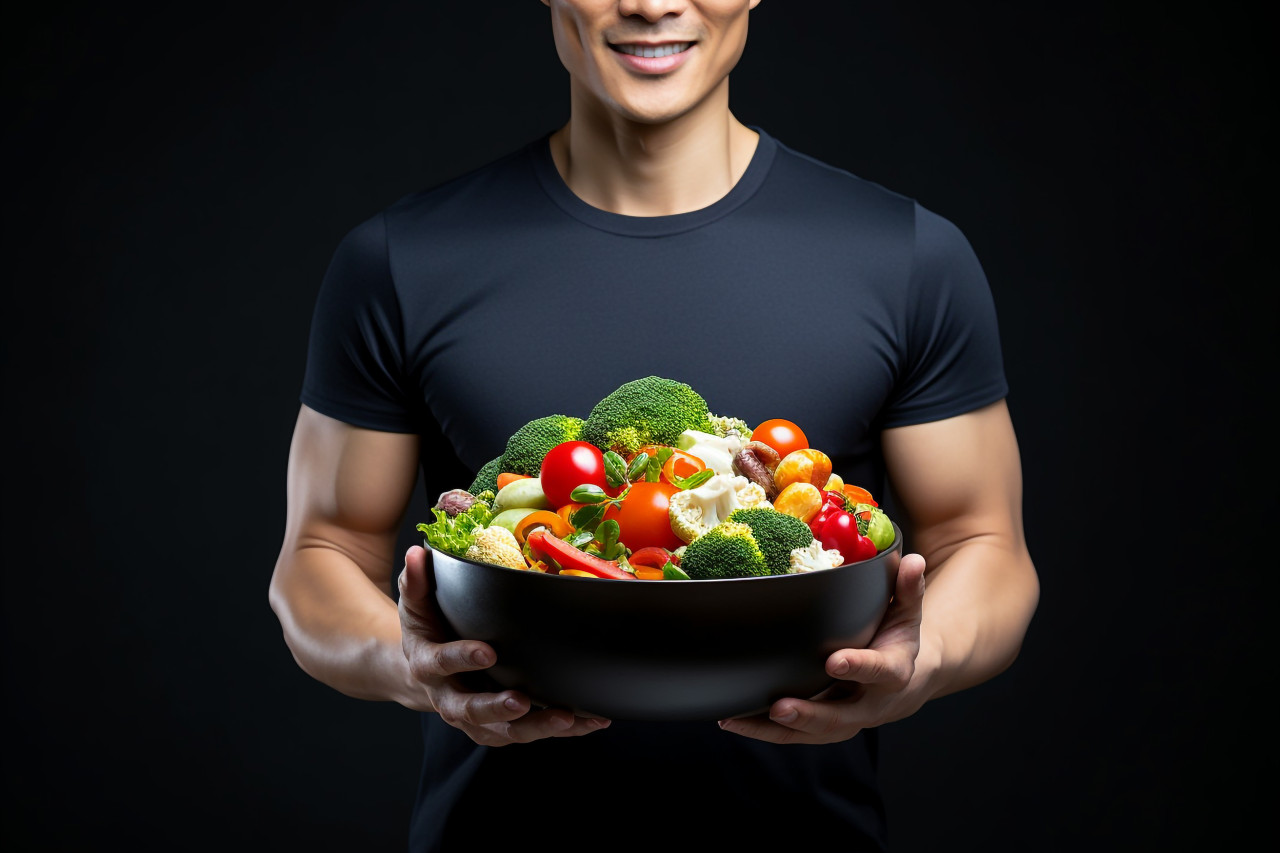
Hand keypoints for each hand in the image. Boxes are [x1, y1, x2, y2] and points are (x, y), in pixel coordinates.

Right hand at [398, 545, 610, 744]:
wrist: (424, 671)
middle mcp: (449, 698)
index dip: (462, 659)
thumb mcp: (416, 605)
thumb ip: (416, 581)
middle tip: (522, 702)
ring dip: (536, 727)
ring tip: (567, 719)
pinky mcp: (499, 726)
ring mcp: (475, 718)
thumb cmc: (427, 630)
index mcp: (428, 665)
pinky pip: (528, 733)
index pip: (441, 663)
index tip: (488, 652)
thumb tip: (418, 553)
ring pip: (504, 731)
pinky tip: (589, 722)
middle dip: (497, 708)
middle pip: (471, 710)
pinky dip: (561, 729)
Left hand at [718, 553, 929, 743]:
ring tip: (738, 719)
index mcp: (892, 671)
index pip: (879, 671)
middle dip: (809, 714)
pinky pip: (793, 734)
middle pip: (840, 717)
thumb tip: (912, 560)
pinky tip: (732, 719)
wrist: (903, 681)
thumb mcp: (907, 612)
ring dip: (774, 730)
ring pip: (811, 732)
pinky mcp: (822, 727)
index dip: (859, 667)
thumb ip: (907, 588)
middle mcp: (869, 703)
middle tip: (780, 708)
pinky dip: (763, 730)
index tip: (834, 661)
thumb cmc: (897, 639)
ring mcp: (844, 719)